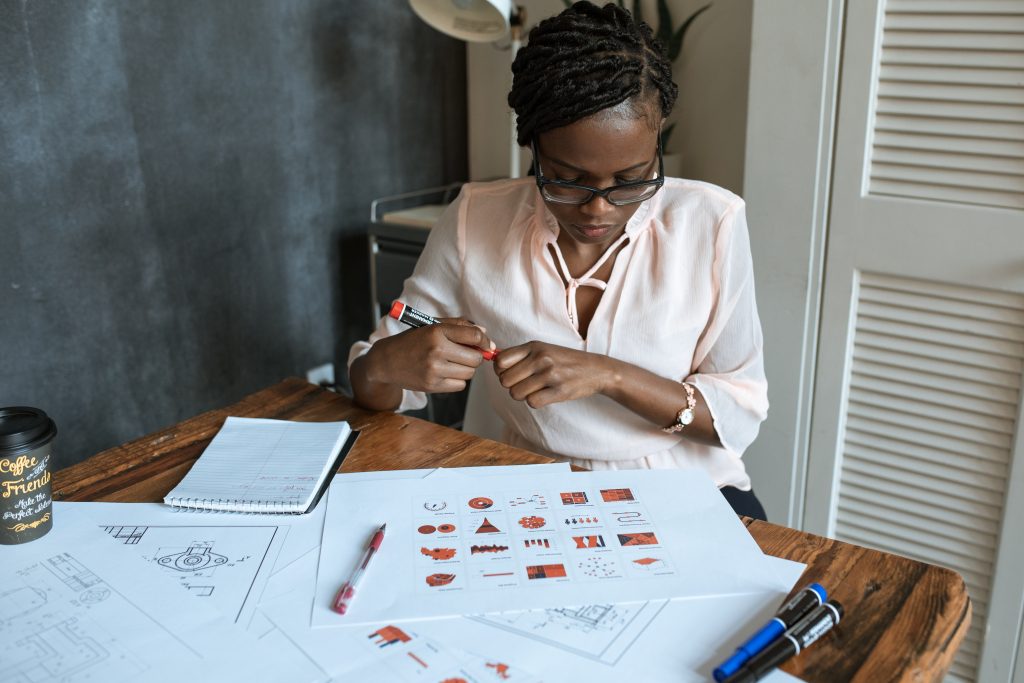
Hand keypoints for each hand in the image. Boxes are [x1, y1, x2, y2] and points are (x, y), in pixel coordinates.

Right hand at [365, 319, 493, 392]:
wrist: (386, 361)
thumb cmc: (412, 341)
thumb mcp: (432, 326)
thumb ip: (459, 325)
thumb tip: (484, 333)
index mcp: (436, 332)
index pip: (475, 336)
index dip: (485, 341)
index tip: (485, 344)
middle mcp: (436, 350)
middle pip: (476, 358)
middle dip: (476, 356)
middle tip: (466, 354)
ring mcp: (434, 370)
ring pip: (469, 373)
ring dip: (466, 369)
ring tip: (452, 362)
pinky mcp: (432, 385)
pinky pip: (460, 385)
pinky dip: (457, 380)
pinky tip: (445, 372)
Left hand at [493, 341, 611, 408]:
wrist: (596, 370)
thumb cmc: (565, 361)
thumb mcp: (544, 349)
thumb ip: (520, 355)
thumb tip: (494, 362)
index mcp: (534, 346)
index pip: (500, 361)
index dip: (501, 371)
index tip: (510, 373)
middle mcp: (541, 358)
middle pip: (505, 380)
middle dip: (511, 386)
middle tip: (524, 384)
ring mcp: (550, 374)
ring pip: (515, 393)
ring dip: (523, 395)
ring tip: (535, 389)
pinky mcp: (559, 391)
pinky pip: (531, 402)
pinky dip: (535, 402)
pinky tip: (544, 395)